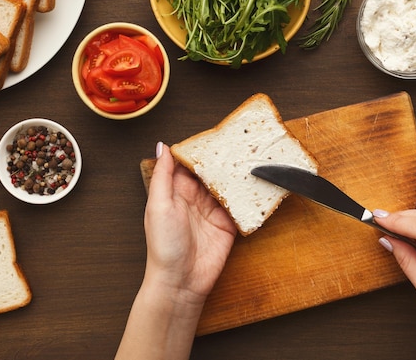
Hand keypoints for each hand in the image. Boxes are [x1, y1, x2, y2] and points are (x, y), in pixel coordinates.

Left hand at [143, 142, 236, 303]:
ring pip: (228, 186)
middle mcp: (195, 199)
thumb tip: (161, 146)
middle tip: (239, 142)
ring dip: (237, 175)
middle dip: (224, 159)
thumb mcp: (158, 205)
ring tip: (251, 158)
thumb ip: (163, 175)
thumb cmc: (163, 246)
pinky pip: (241, 206)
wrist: (180, 281)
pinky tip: (257, 184)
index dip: (201, 149)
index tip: (215, 133)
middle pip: (212, 172)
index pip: (190, 163)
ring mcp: (213, 211)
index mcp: (176, 191)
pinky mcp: (229, 225)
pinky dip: (248, 196)